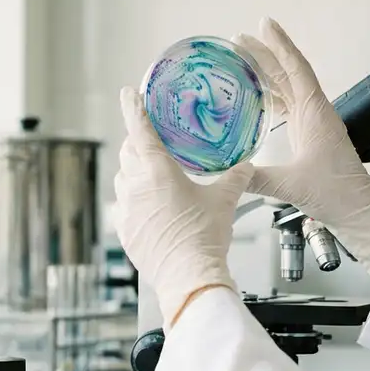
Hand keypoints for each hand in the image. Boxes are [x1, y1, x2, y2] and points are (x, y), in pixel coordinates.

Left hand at [114, 87, 253, 329]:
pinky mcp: (125, 230)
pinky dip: (133, 200)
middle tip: (151, 141)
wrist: (189, 277)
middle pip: (128, 152)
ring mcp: (126, 209)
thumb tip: (246, 167)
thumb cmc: (204, 237)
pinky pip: (124, 206)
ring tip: (153, 177)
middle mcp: (135, 186)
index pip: (139, 128)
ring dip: (134, 172)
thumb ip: (235, 178)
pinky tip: (149, 208)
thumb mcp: (225, 200)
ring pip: (123, 179)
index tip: (128, 94)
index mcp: (156, 170)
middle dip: (137, 142)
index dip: (133, 107)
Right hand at [233, 17, 369, 273]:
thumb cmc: (336, 195)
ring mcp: (314, 126)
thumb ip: (255, 177)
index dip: (278, 44)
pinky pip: (289, 109)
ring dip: (266, 75)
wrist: (358, 212)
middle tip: (238, 40)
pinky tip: (257, 100)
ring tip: (242, 63)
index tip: (264, 23)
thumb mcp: (290, 185)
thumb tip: (226, 172)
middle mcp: (316, 114)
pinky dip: (271, 99)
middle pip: (287, 74)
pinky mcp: (311, 139)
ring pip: (287, 90)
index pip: (295, 68)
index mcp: (315, 114)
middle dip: (263, 55)